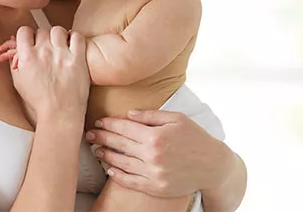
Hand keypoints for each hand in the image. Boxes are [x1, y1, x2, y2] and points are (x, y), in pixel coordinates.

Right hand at [3, 26, 89, 122]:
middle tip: (45, 47)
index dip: (26, 35)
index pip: (24, 31)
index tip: (30, 40)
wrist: (60, 113)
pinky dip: (74, 37)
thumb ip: (15, 64)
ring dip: (57, 36)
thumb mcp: (19, 83)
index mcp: (27, 57)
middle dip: (42, 38)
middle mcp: (44, 53)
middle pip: (41, 31)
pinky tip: (72, 43)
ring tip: (59, 45)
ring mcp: (62, 54)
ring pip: (58, 30)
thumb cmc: (40, 101)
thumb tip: (15, 51)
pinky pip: (77, 37)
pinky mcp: (78, 58)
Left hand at [86, 110, 234, 196]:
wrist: (213, 166)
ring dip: (106, 155)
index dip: (109, 124)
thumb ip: (150, 116)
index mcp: (156, 136)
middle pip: (120, 144)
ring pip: (122, 163)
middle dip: (101, 138)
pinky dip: (119, 176)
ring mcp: (154, 173)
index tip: (98, 121)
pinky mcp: (157, 187)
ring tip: (95, 150)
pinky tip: (110, 169)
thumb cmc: (195, 137)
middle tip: (89, 134)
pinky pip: (132, 182)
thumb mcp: (176, 119)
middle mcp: (153, 155)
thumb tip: (128, 115)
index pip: (124, 128)